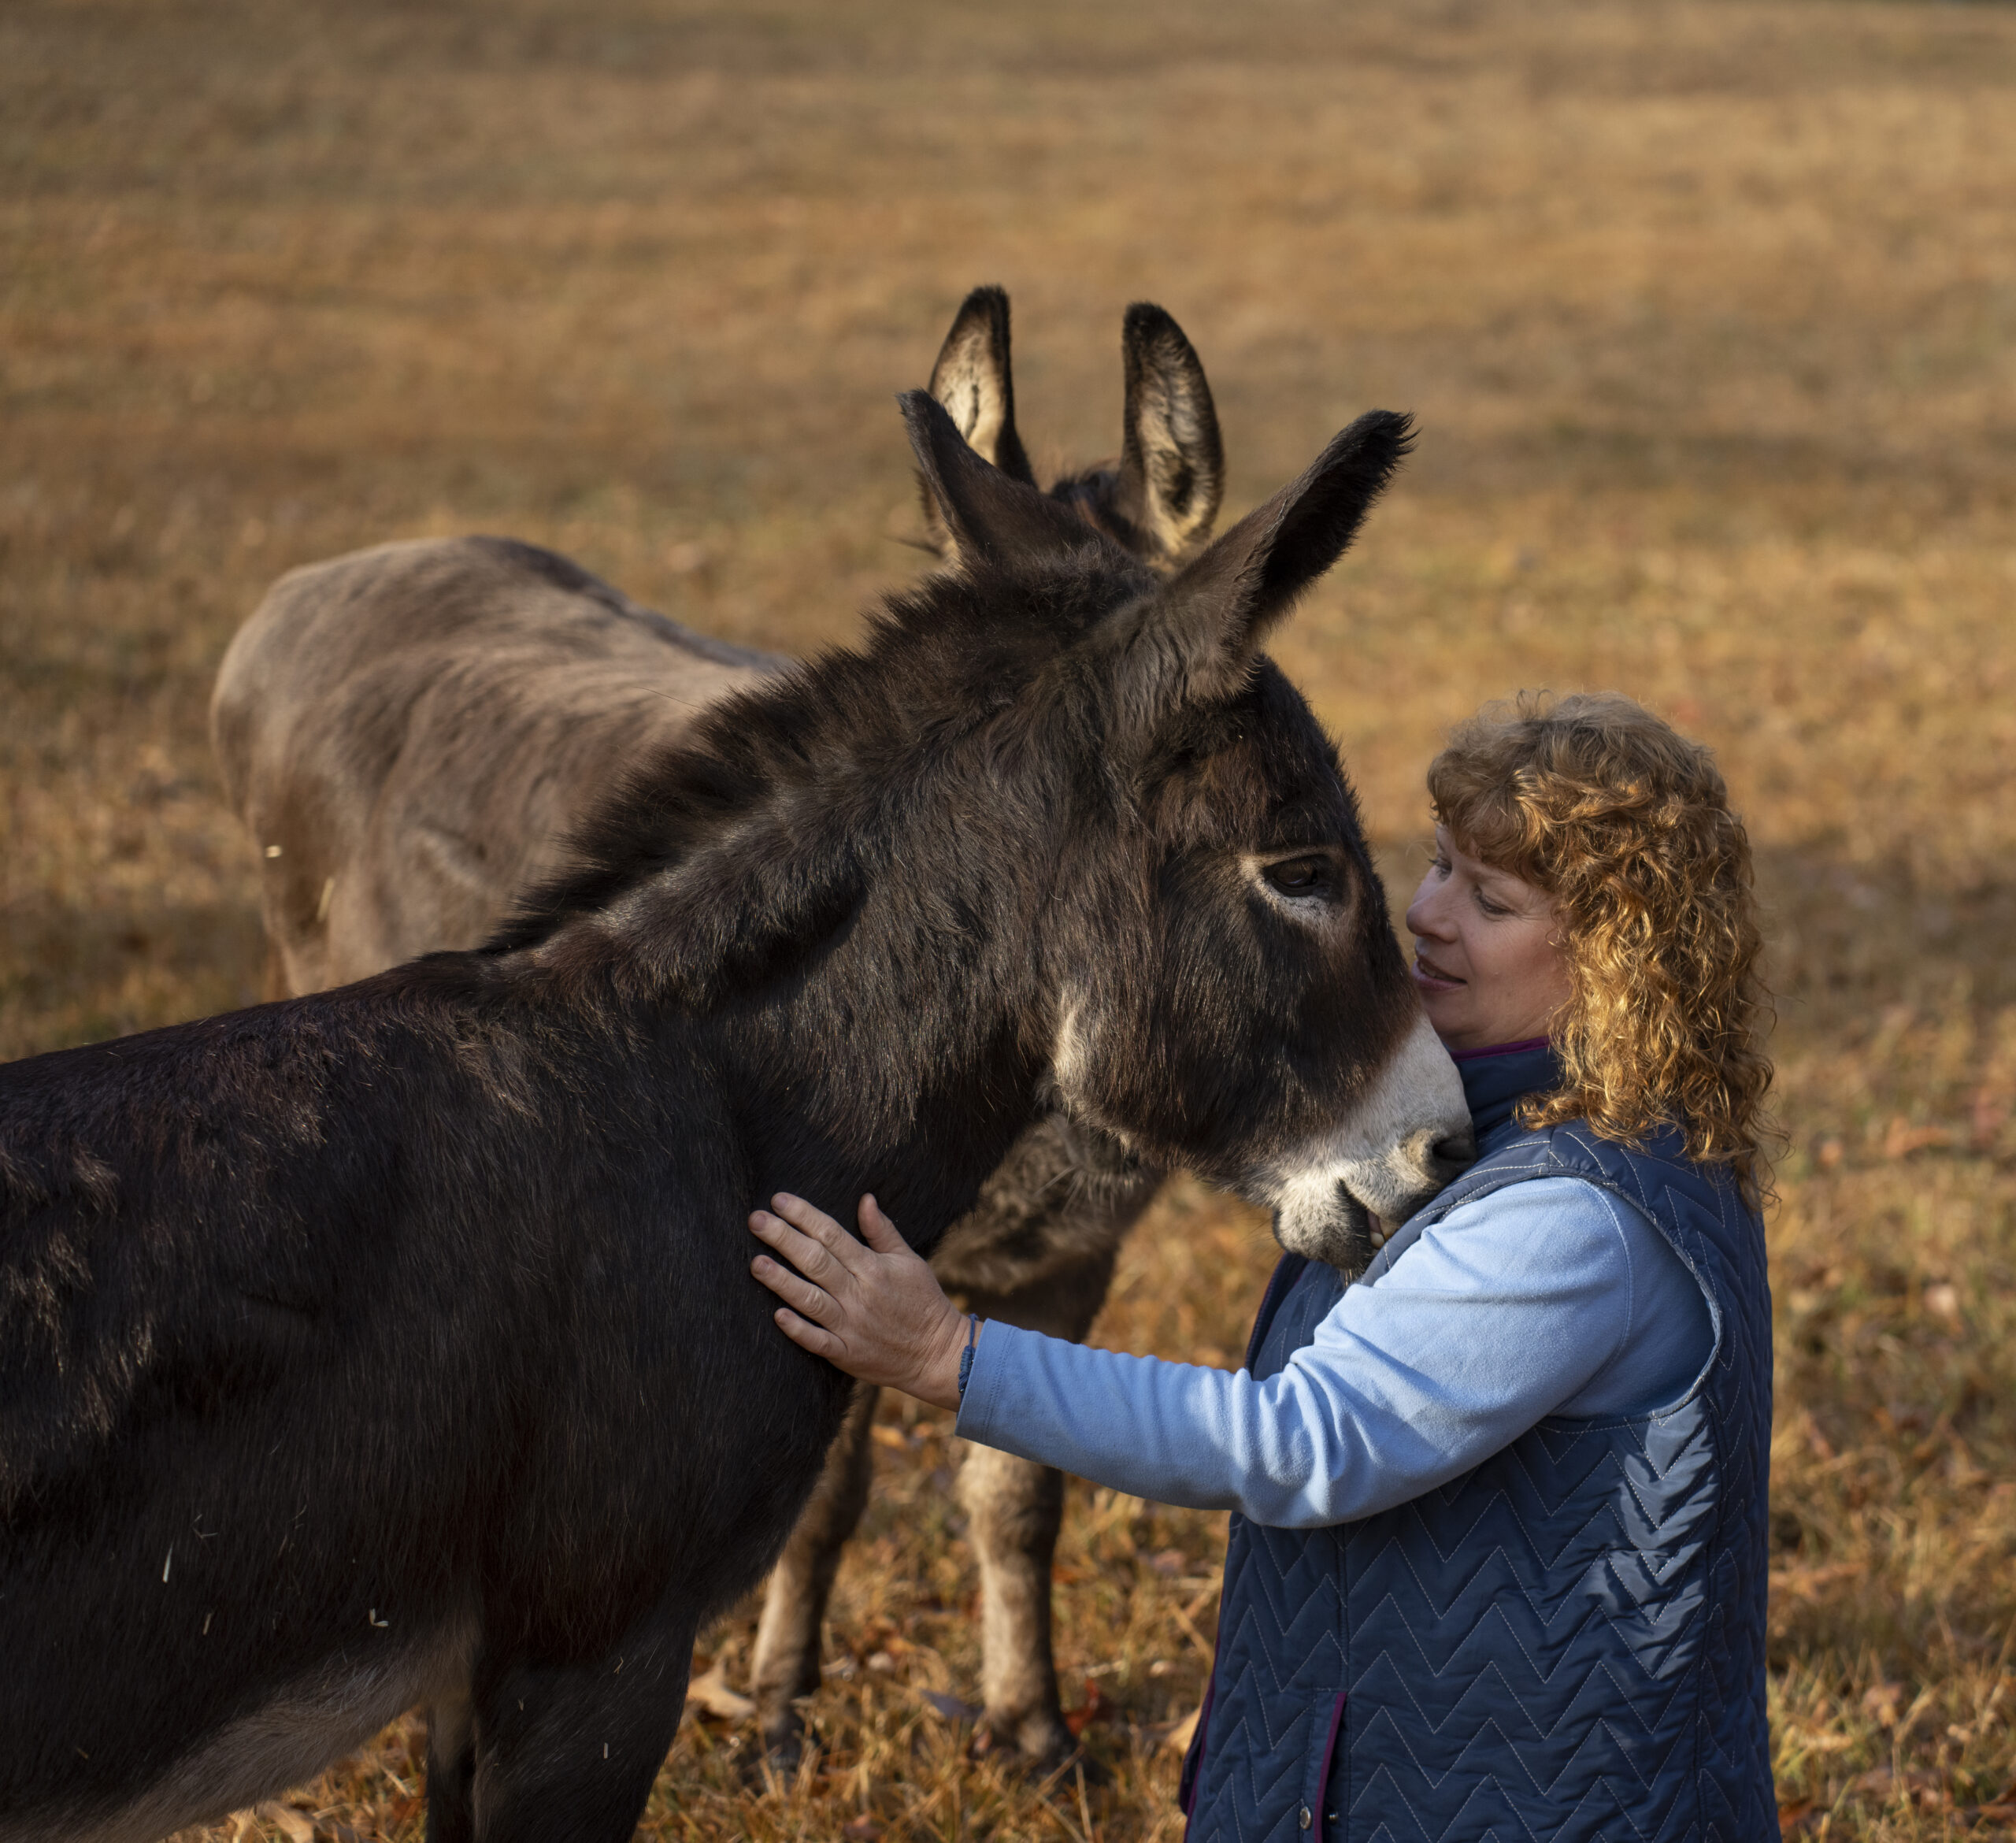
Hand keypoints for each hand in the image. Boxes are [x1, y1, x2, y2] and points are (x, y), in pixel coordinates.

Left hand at [748, 1193, 973, 1411]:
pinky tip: (777, 1315)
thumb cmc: (923, 1301)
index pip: (832, 1234)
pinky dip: (798, 1329)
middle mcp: (859, 1294)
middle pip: (815, 1261)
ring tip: (755, 1263)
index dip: (804, 1215)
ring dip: (781, 1281)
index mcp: (873, 1268)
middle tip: (755, 1220)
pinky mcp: (847, 1353)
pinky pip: (819, 1341)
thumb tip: (865, 1199)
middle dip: (783, 1238)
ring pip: (810, 1299)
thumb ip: (882, 1231)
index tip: (779, 1200)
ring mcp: (851, 1325)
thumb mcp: (909, 1260)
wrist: (938, 1353)